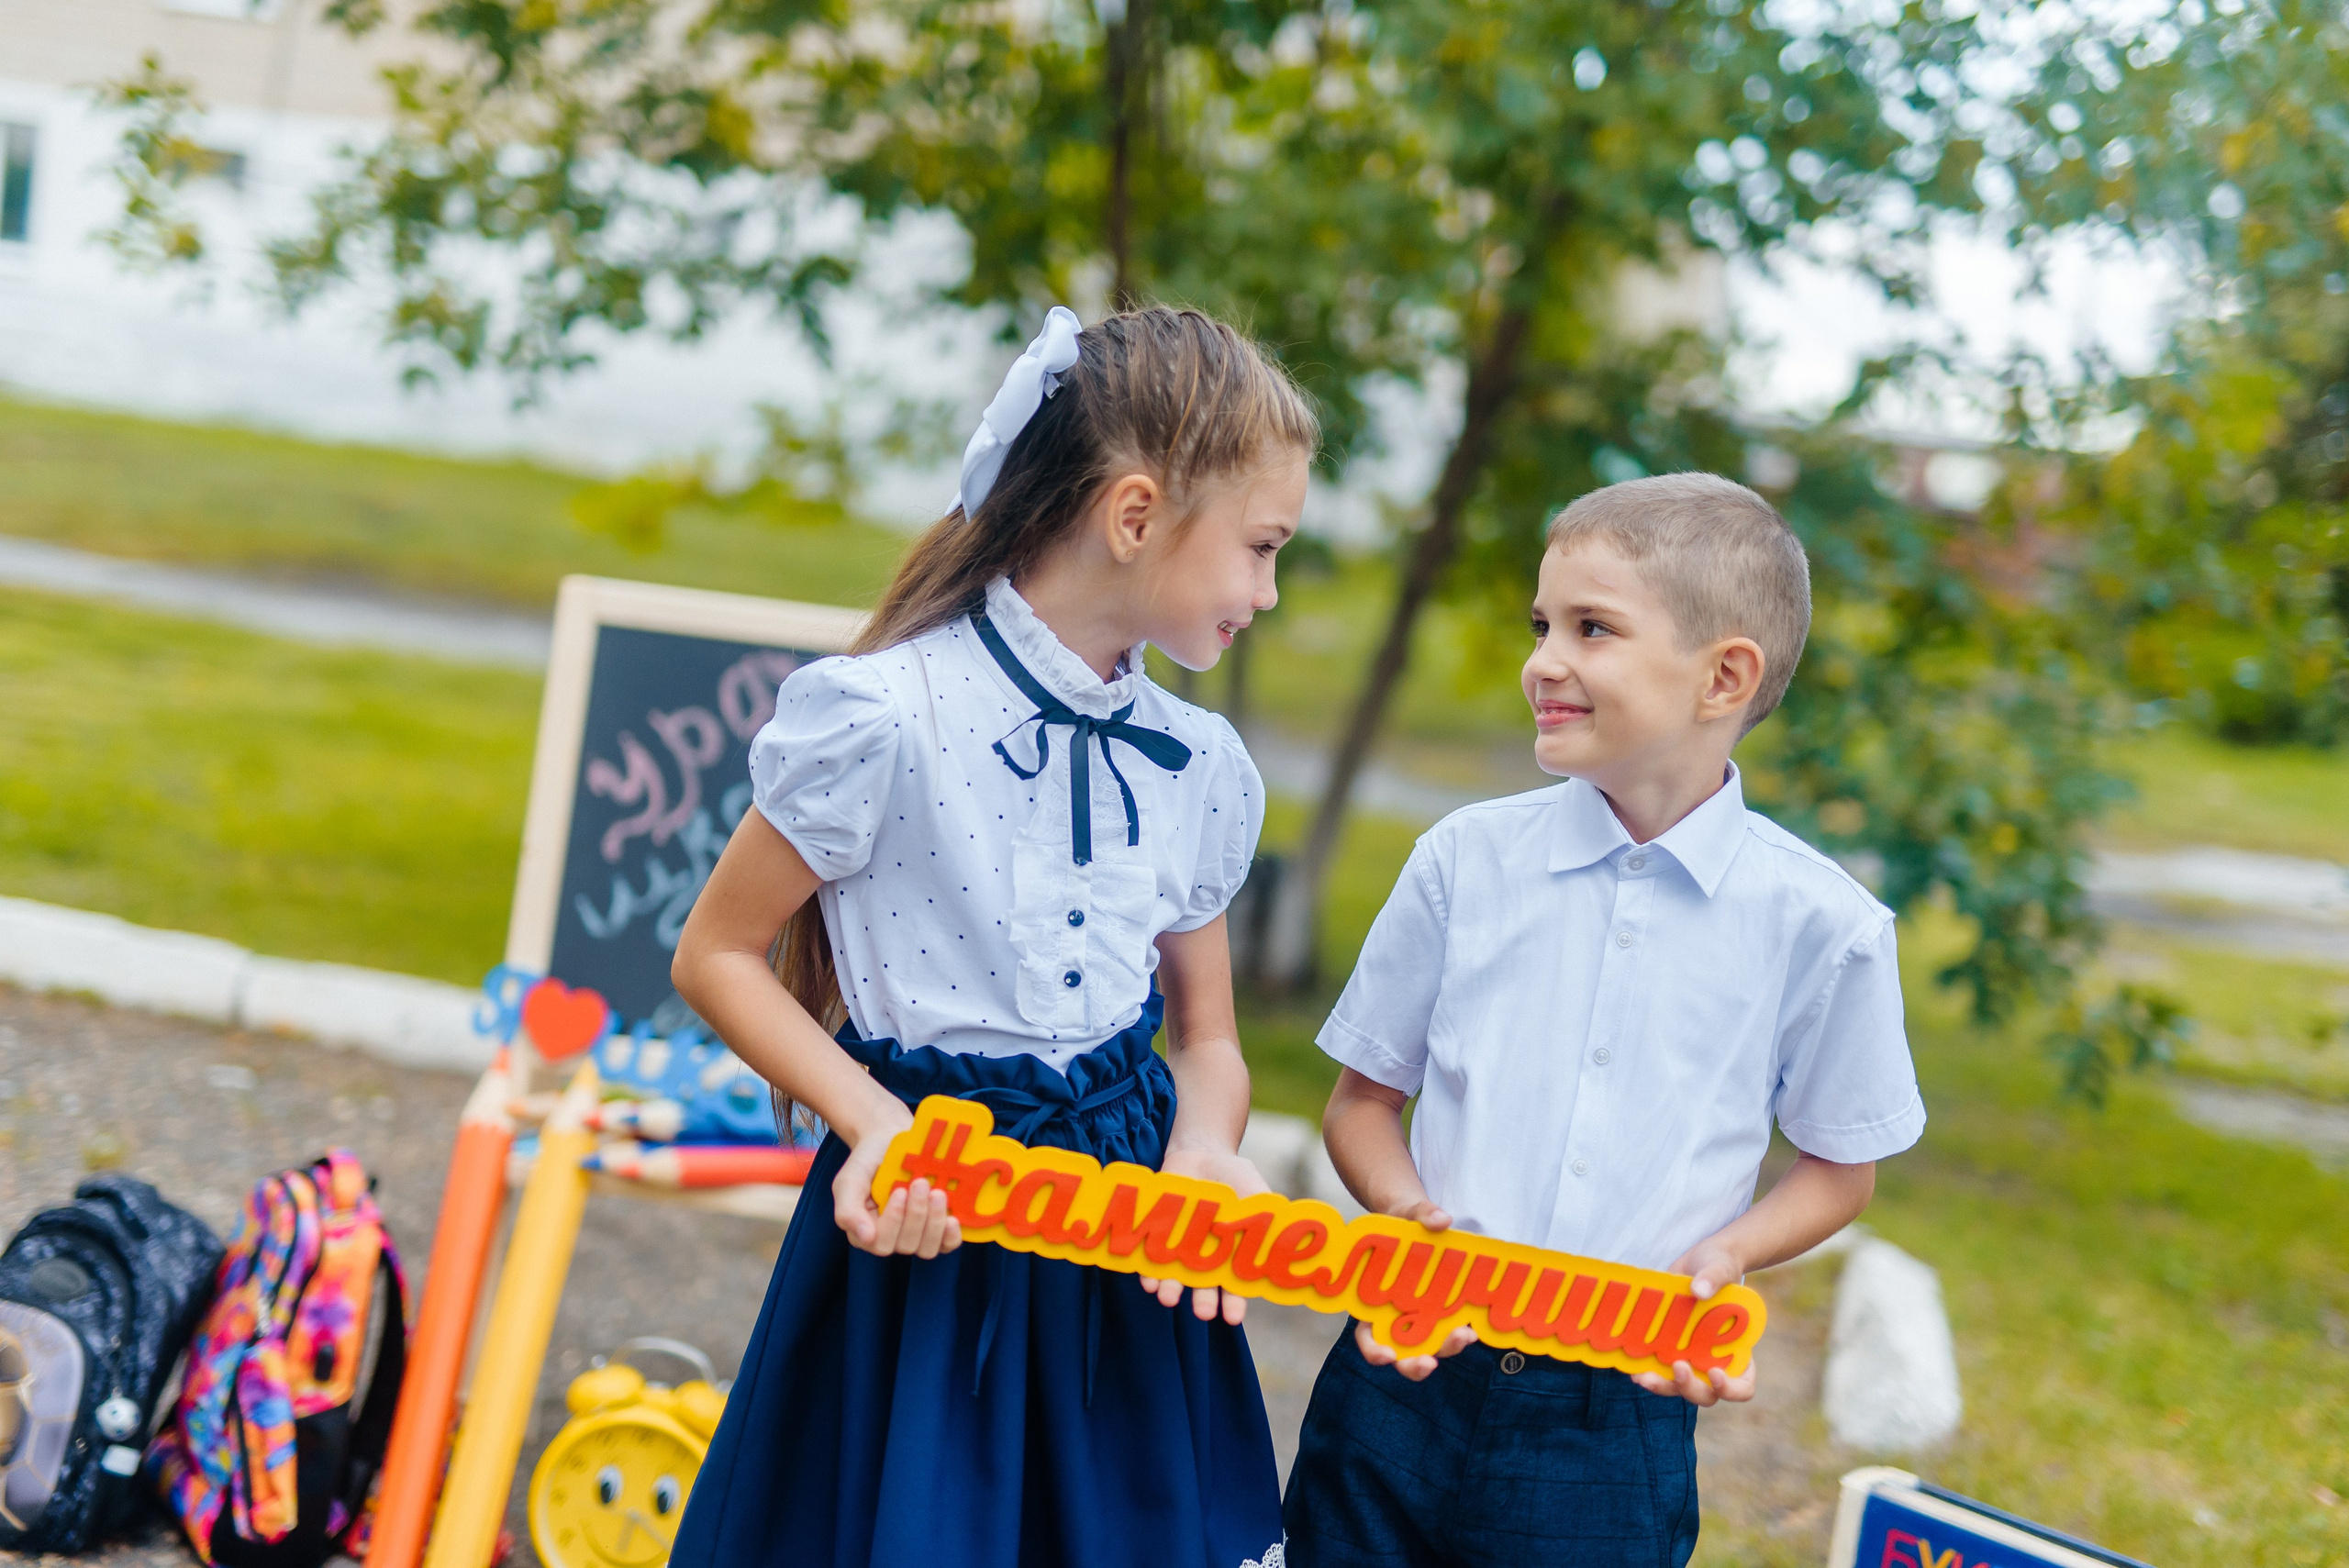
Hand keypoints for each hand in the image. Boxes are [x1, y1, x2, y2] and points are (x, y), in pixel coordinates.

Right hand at [832, 1103, 961, 1258]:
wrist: (889, 1139)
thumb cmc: (867, 1161)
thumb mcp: (849, 1181)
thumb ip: (848, 1210)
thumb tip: (866, 1238)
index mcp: (866, 1231)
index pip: (880, 1242)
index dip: (893, 1220)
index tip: (899, 1191)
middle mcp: (891, 1238)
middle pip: (906, 1245)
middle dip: (916, 1214)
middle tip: (921, 1184)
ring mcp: (916, 1234)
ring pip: (927, 1248)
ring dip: (934, 1222)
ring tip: (937, 1194)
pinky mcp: (937, 1228)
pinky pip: (947, 1245)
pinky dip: (951, 1235)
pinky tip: (953, 1218)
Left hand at [1138, 1146, 1268, 1324]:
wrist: (1201, 1152)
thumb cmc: (1235, 1177)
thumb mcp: (1255, 1194)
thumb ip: (1263, 1218)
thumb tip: (1274, 1242)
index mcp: (1232, 1256)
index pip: (1234, 1287)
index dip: (1234, 1303)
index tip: (1233, 1317)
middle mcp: (1205, 1259)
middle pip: (1204, 1288)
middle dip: (1203, 1301)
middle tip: (1203, 1314)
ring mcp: (1180, 1249)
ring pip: (1175, 1277)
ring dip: (1171, 1289)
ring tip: (1169, 1298)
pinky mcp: (1157, 1235)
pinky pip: (1149, 1258)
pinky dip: (1147, 1270)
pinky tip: (1148, 1280)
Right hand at [1350, 1196, 1474, 1378]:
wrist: (1417, 1216)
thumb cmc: (1402, 1219)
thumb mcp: (1407, 1213)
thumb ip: (1421, 1214)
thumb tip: (1441, 1219)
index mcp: (1374, 1300)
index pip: (1366, 1336)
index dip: (1373, 1350)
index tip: (1388, 1355)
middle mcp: (1396, 1315)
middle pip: (1400, 1353)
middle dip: (1413, 1364)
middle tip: (1428, 1364)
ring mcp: (1421, 1315)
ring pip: (1429, 1345)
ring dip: (1445, 1347)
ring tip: (1465, 1336)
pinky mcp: (1444, 1310)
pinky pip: (1450, 1327)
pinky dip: (1460, 1332)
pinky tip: (1474, 1328)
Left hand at [1629, 1234, 1755, 1405]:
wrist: (1696, 1260)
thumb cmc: (1718, 1266)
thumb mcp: (1720, 1266)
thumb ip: (1714, 1277)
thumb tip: (1699, 1290)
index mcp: (1738, 1351)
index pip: (1742, 1386)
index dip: (1730, 1389)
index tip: (1715, 1373)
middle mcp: (1713, 1362)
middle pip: (1706, 1393)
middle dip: (1689, 1387)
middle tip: (1677, 1367)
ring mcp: (1689, 1358)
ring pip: (1678, 1387)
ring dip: (1662, 1386)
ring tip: (1642, 1376)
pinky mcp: (1667, 1349)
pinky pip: (1658, 1369)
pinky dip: (1645, 1370)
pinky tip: (1631, 1365)